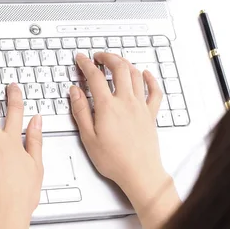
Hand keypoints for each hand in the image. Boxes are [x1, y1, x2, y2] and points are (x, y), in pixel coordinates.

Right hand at [70, 53, 178, 228]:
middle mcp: (126, 102)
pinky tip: (146, 74)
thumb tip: (75, 91)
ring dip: (125, 63)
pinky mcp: (151, 114)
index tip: (81, 59)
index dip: (86, 64)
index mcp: (108, 107)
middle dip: (108, 57)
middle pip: (119, 68)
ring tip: (117, 61)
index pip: (95, 76)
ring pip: (135, 75)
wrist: (140, 173)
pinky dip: (150, 79)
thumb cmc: (114, 160)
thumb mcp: (88, 137)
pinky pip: (154, 91)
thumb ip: (80, 111)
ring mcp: (141, 106)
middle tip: (99, 56)